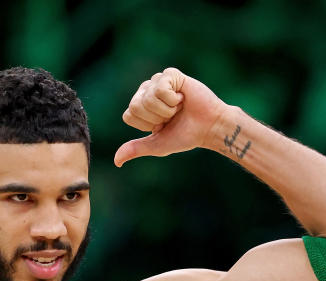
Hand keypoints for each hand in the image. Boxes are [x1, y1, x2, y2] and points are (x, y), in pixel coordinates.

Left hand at [114, 68, 228, 166]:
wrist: (208, 128)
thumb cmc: (184, 136)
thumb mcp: (157, 145)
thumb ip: (136, 149)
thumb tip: (116, 161)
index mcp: (140, 107)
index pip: (129, 115)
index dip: (147, 125)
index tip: (162, 125)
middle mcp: (146, 91)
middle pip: (136, 106)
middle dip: (156, 117)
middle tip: (171, 116)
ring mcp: (157, 81)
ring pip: (148, 98)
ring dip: (166, 109)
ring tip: (178, 107)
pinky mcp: (170, 74)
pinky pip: (160, 88)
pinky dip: (173, 99)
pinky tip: (182, 98)